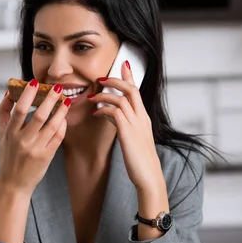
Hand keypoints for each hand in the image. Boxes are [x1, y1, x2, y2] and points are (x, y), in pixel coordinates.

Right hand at [0, 81, 69, 194]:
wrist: (14, 183)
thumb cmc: (8, 156)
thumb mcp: (1, 134)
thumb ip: (3, 112)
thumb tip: (8, 92)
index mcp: (10, 133)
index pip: (19, 110)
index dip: (27, 94)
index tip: (35, 82)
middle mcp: (23, 141)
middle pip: (39, 115)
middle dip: (49, 99)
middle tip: (57, 87)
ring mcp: (36, 149)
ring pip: (52, 126)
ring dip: (60, 111)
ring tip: (66, 100)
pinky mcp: (46, 156)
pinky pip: (57, 137)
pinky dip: (62, 126)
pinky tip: (64, 118)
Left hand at [89, 62, 161, 191]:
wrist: (149, 177)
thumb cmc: (141, 162)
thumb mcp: (135, 140)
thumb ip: (127, 126)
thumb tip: (114, 118)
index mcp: (144, 119)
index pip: (138, 91)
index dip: (130, 76)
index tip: (123, 65)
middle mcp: (142, 118)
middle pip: (131, 88)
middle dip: (115, 80)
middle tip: (101, 78)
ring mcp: (136, 124)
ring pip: (121, 98)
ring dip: (105, 94)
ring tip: (92, 97)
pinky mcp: (128, 131)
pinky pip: (114, 112)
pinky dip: (103, 109)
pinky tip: (95, 114)